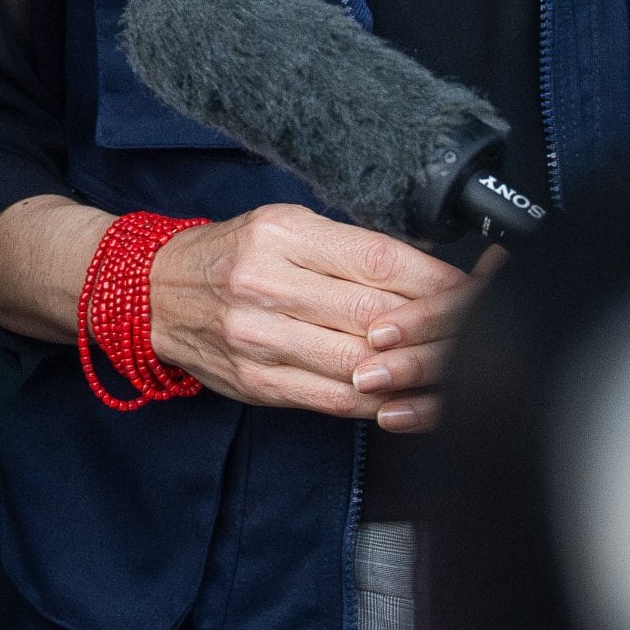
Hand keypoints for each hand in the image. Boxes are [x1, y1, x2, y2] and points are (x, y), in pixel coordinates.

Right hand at [149, 203, 480, 428]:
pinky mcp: (257, 382)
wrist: (150, 292)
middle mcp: (266, 283)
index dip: (438, 283)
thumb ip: (350, 251)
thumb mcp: (284, 227)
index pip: (379, 260)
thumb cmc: (228, 256)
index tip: (474, 293)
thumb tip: (431, 277)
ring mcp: (258, 338)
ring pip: (364, 364)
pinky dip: (381, 402)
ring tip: (453, 369)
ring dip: (417, 372)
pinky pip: (337, 400)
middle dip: (438, 330)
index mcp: (279, 233)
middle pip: (378, 315)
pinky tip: (408, 397)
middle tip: (480, 334)